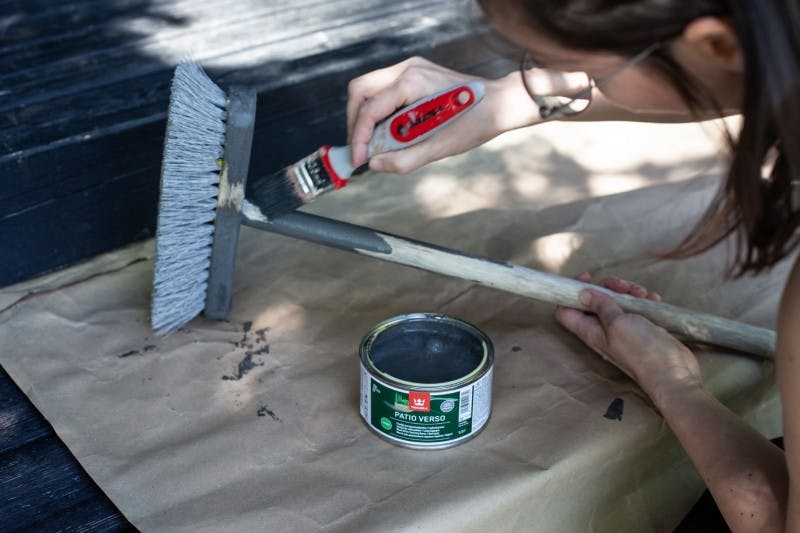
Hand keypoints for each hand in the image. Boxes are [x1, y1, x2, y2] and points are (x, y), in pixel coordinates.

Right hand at [347, 56, 499, 172]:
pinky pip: (382, 89)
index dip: (359, 137)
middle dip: (354, 122)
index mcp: (412, 84)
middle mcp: (407, 70)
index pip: (370, 109)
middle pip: (360, 90)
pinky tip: (384, 130)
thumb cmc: (475, 123)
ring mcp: (410, 68)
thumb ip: (405, 159)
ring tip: (369, 142)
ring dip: (363, 115)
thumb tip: (375, 164)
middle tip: (359, 149)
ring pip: (368, 88)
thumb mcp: (440, 147)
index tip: (358, 160)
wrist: (500, 103)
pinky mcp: (413, 73)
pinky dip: (376, 110)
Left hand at [555, 273, 702, 400]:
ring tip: (642, 294)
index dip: (569, 292)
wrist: (672, 373)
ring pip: (618, 302)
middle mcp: (604, 331)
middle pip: (594, 301)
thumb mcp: (617, 322)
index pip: (565, 311)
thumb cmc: (642, 351)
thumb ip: (600, 306)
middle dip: (608, 287)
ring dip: (629, 292)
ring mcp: (623, 330)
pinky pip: (637, 309)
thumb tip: (582, 294)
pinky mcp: (642, 330)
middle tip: (623, 286)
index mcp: (591, 331)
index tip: (587, 278)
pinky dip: (644, 301)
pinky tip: (653, 300)